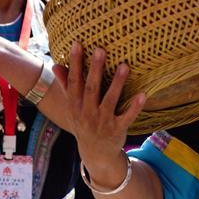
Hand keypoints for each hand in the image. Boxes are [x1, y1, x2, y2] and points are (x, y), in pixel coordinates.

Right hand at [53, 43, 144, 178]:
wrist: (96, 154)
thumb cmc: (84, 122)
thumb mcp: (72, 107)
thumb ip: (66, 85)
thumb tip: (56, 65)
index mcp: (75, 106)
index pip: (74, 82)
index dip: (75, 63)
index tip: (78, 44)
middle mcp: (87, 113)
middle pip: (91, 89)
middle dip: (95, 69)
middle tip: (100, 49)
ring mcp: (102, 122)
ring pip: (110, 100)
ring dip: (117, 83)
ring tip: (124, 65)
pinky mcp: (117, 130)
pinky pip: (127, 117)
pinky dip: (134, 107)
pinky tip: (142, 94)